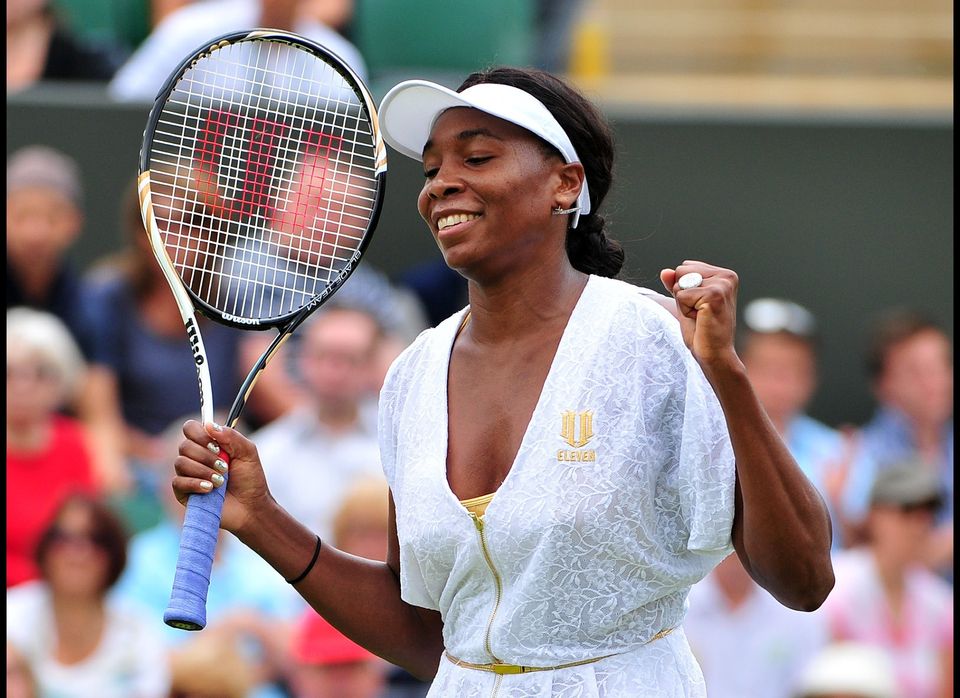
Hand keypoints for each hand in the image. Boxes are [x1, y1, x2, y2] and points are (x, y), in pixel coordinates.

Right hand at [173, 420, 271, 534]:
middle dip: (206, 456)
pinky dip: (195, 484)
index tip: (216, 445)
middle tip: (224, 467)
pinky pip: (178, 482)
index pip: (191, 428)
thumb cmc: (250, 479)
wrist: (251, 507)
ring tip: (221, 481)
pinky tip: (209, 489)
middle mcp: (195, 457)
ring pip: (180, 463)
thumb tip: (209, 425)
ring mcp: (188, 474)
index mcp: (208, 444)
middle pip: (185, 446)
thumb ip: (231, 436)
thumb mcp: (247, 453)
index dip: (199, 434)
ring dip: (203, 471)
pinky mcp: (183, 493)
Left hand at [660, 260, 738, 365]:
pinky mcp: (715, 295)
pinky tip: (701, 320)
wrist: (715, 355)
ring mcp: (722, 284)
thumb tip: (664, 271)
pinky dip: (685, 310)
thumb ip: (675, 284)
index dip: (684, 289)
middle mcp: (726, 276)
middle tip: (699, 312)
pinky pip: (681, 295)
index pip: (684, 267)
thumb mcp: (685, 302)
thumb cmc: (702, 331)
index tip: (700, 306)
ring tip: (700, 316)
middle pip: (681, 270)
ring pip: (679, 283)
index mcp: (723, 274)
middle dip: (682, 294)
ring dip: (683, 303)